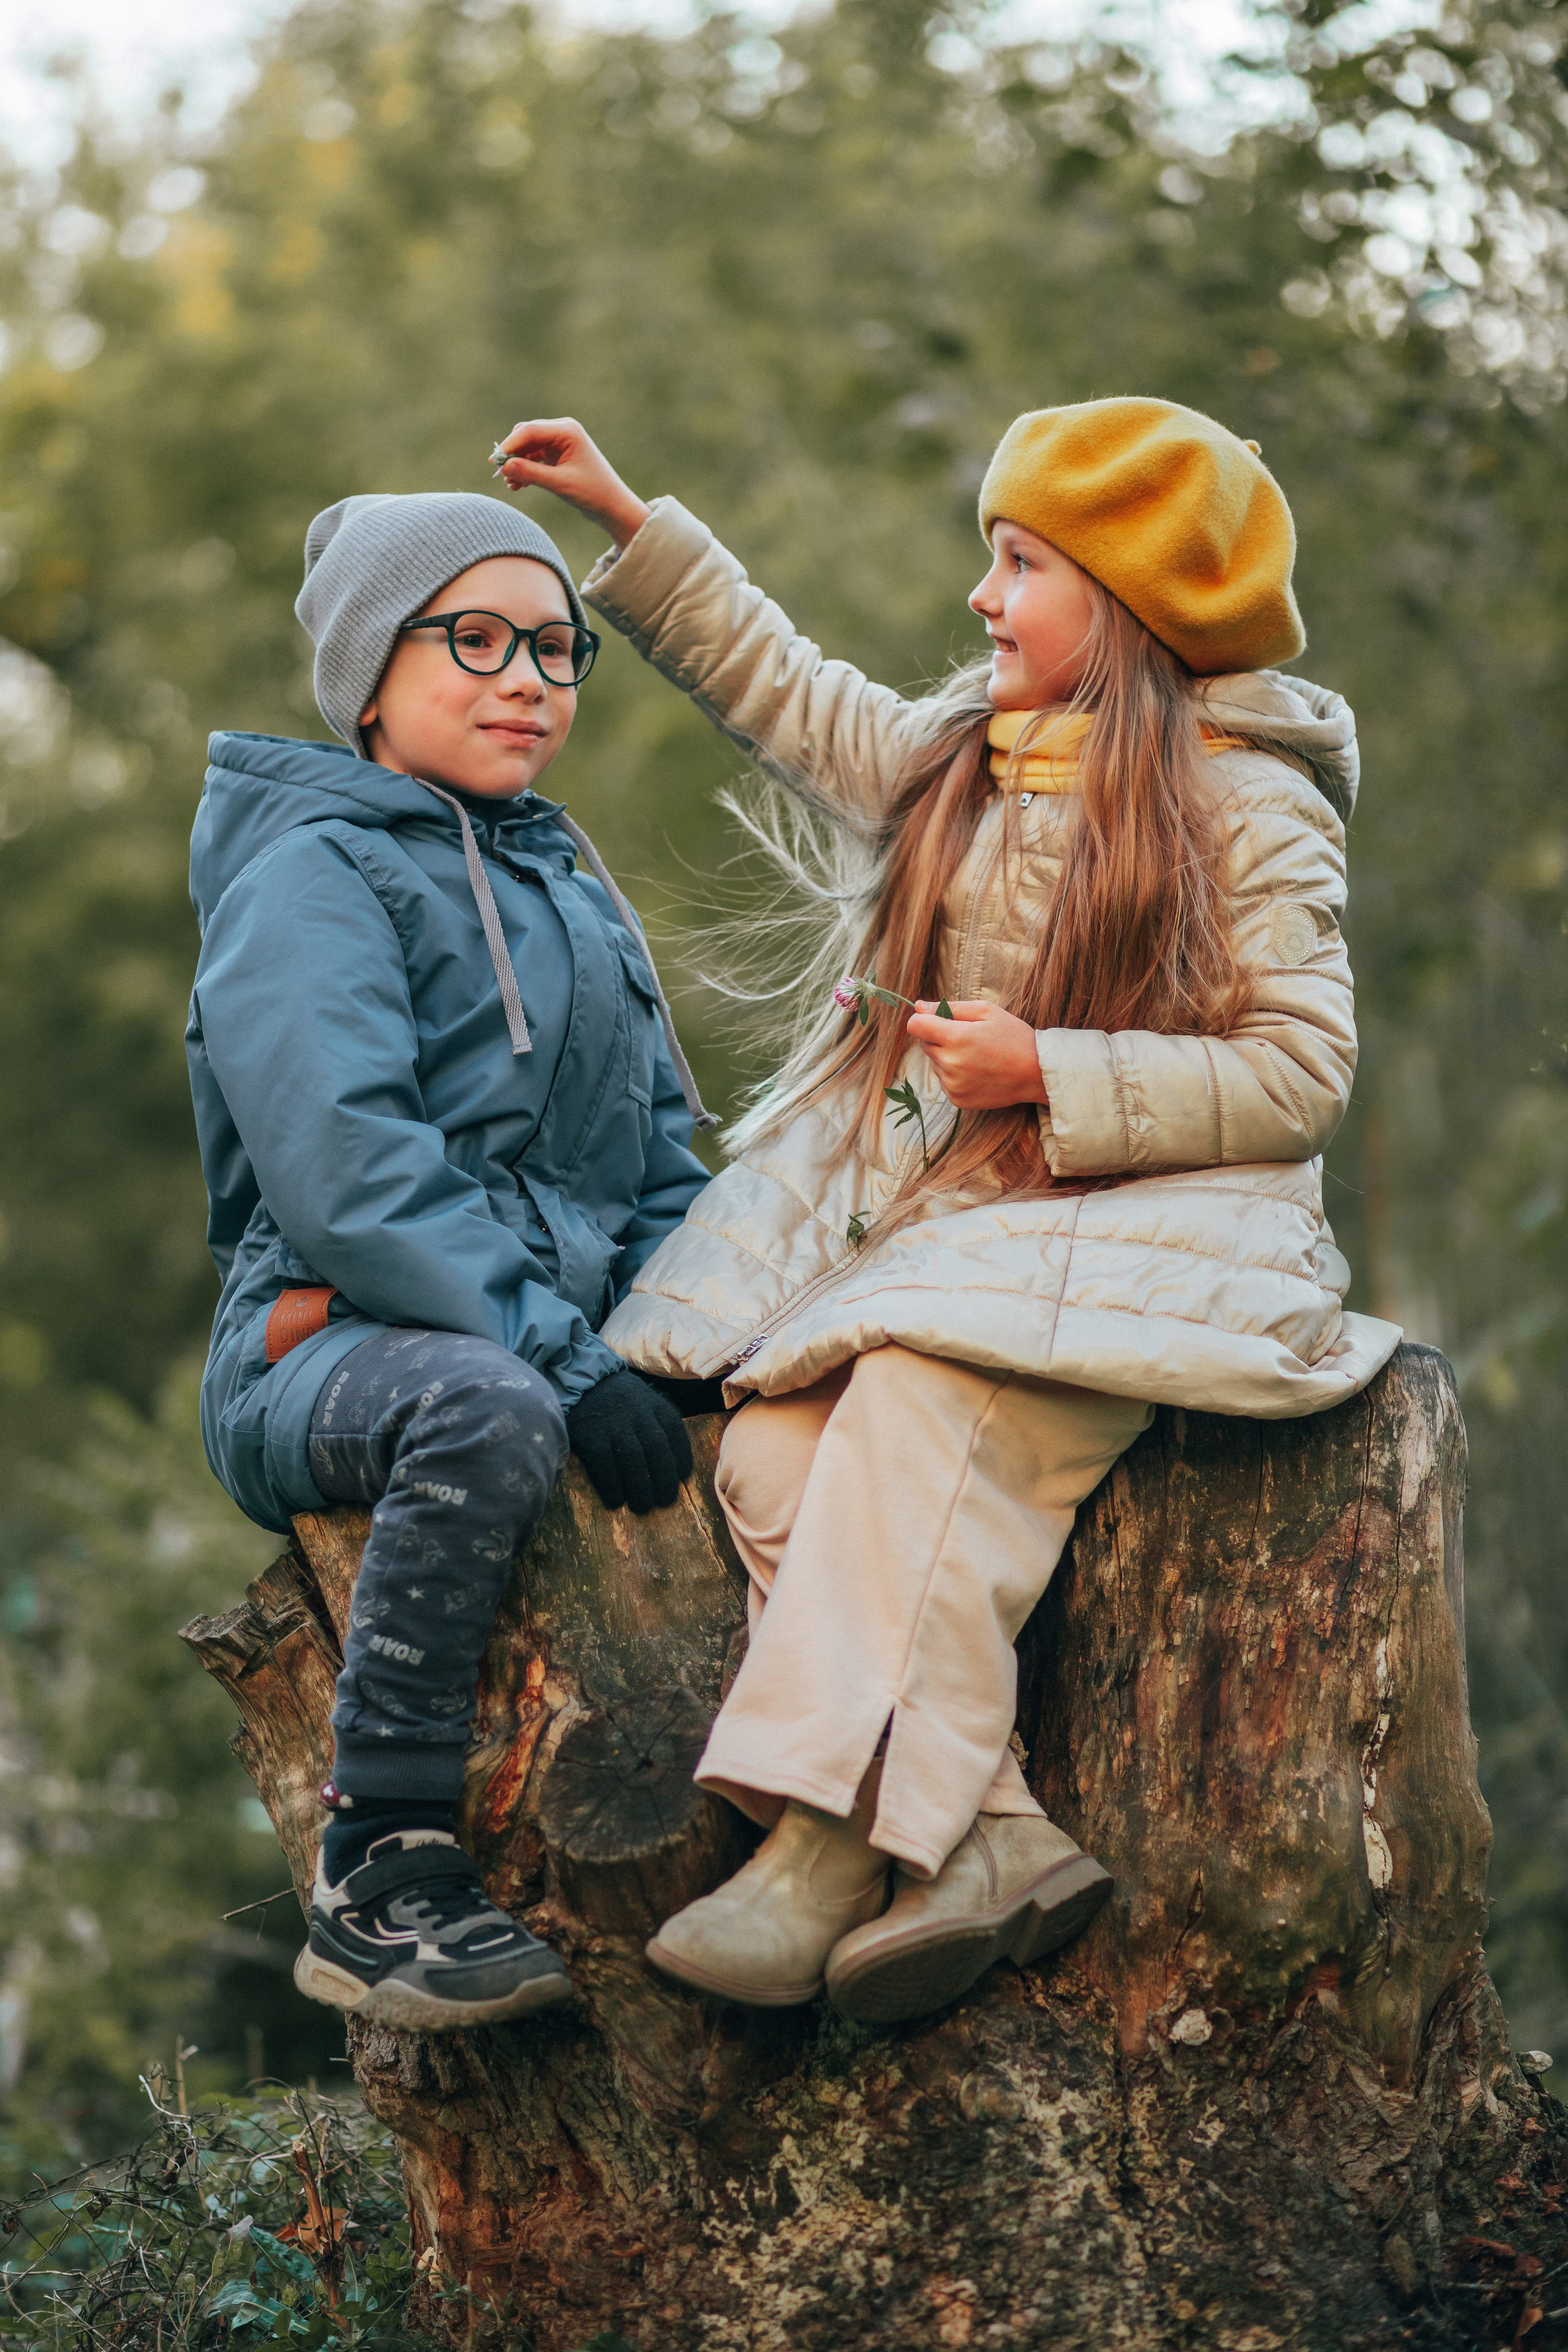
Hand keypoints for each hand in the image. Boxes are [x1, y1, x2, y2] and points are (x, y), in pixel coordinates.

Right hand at [492, 418, 649, 548]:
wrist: (613, 506)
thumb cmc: (593, 493)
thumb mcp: (560, 484)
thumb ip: (531, 473)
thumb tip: (503, 466)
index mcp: (567, 431)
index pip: (529, 431)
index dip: (509, 445)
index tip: (494, 462)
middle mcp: (562, 431)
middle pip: (525, 435)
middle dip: (512, 454)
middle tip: (500, 474)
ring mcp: (559, 442)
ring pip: (527, 447)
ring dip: (517, 464)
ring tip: (511, 485)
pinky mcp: (557, 455)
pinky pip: (533, 457)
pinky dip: (525, 469)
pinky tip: (518, 485)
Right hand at [566, 1367, 692, 1512]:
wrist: (581, 1380)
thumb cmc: (619, 1398)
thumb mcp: (645, 1400)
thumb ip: (658, 1424)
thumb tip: (673, 1463)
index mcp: (656, 1406)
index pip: (675, 1434)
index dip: (681, 1458)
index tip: (682, 1477)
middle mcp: (638, 1415)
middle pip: (657, 1451)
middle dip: (664, 1480)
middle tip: (664, 1501)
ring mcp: (614, 1425)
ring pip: (633, 1460)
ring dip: (640, 1488)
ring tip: (642, 1507)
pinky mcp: (591, 1434)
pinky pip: (604, 1465)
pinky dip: (611, 1485)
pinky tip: (615, 1501)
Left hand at [905, 999, 1047, 1111]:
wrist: (1036, 1073)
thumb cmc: (1013, 1036)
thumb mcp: (986, 1011)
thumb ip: (950, 1008)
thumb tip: (918, 1006)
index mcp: (956, 1038)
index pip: (915, 1026)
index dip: (923, 1019)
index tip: (937, 1020)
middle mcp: (950, 1064)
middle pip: (924, 1044)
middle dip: (939, 1037)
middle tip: (968, 1037)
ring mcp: (952, 1085)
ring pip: (934, 1063)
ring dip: (947, 1056)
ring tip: (976, 1055)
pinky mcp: (957, 1099)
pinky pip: (944, 1081)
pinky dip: (954, 1074)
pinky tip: (976, 1071)